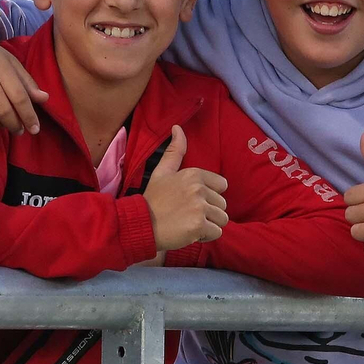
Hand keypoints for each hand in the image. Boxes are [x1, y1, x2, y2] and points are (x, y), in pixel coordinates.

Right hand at [0, 19, 48, 133]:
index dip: (28, 115)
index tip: (35, 129)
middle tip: (19, 130)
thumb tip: (45, 99)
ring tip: (2, 125)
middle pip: (2, 110)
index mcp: (1, 68)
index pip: (19, 96)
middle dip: (14, 125)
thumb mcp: (11, 63)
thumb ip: (27, 82)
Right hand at [142, 125, 228, 251]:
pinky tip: (189, 232)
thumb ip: (175, 151)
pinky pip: (217, 232)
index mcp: (194, 174)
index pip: (222, 186)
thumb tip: (177, 127)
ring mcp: (199, 207)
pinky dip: (205, 236)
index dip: (209, 196)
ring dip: (208, 225)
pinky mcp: (199, 225)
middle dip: (209, 212)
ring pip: (222, 219)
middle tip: (187, 214)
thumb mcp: (162, 172)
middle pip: (222, 204)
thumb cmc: (152, 200)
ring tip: (189, 223)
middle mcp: (198, 188)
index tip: (191, 201)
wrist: (140, 224)